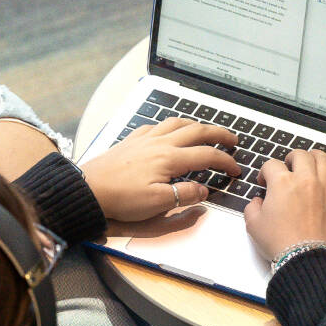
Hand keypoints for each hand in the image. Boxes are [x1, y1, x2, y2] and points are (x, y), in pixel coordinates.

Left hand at [81, 117, 239, 220]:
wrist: (89, 188)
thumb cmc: (120, 197)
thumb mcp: (157, 203)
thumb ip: (184, 194)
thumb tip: (204, 189)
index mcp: (170, 158)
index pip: (207, 155)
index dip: (225, 161)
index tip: (236, 169)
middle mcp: (160, 143)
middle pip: (197, 131)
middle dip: (219, 133)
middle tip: (233, 139)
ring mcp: (145, 139)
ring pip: (177, 123)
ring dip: (196, 124)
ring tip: (205, 130)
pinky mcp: (132, 141)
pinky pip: (156, 125)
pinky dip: (169, 125)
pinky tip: (168, 131)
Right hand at [244, 149, 325, 260]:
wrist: (304, 260)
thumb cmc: (279, 243)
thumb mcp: (253, 225)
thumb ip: (252, 208)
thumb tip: (257, 203)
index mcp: (282, 183)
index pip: (272, 165)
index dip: (265, 171)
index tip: (264, 181)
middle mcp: (305, 181)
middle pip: (301, 156)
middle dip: (292, 157)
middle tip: (289, 165)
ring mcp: (325, 191)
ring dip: (319, 156)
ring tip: (314, 158)